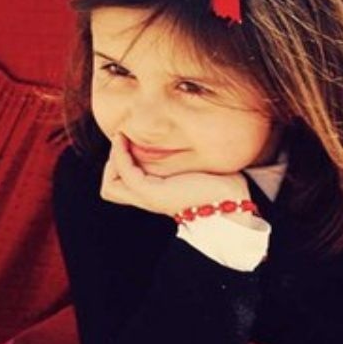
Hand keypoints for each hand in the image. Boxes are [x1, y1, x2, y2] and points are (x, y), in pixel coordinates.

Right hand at [101, 136, 249, 219]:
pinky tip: (125, 139)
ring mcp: (148, 198)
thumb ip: (183, 159)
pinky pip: (125, 173)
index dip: (120, 164)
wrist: (231, 204)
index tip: (129, 141)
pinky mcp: (151, 193)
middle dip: (111, 164)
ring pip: (111, 186)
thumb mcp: (197, 168)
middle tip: (123, 143)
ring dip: (113, 159)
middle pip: (111, 190)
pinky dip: (120, 155)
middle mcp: (150, 199)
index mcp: (158, 195)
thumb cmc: (222, 185)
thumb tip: (183, 139)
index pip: (123, 186)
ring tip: (121, 140)